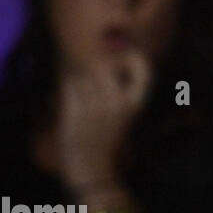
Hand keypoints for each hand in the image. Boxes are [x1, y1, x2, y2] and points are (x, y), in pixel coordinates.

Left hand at [55, 50, 152, 193]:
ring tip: (83, 92)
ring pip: (83, 74)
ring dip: (79, 77)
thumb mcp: (126, 111)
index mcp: (137, 103)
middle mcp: (119, 104)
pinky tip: (72, 98)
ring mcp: (97, 108)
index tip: (124, 56)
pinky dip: (68, 87)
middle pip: (104, 65)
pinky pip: (69, 85)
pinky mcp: (75, 112)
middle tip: (93, 75)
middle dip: (95, 66)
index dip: (134, 57)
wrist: (92, 165)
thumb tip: (113, 47)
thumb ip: (122, 83)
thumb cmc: (108, 134)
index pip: (144, 69)